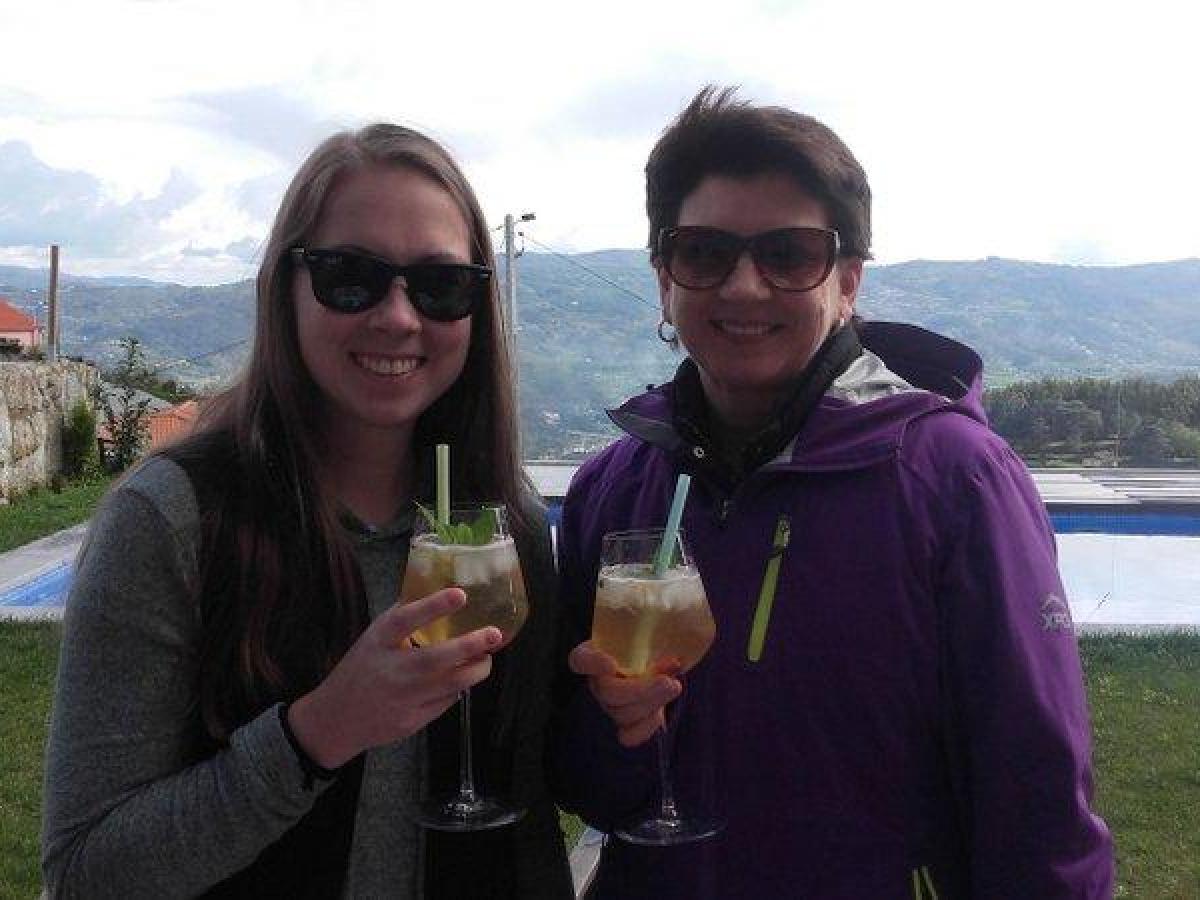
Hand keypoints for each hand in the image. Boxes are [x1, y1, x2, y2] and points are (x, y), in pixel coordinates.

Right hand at [288, 588, 500, 767]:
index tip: (460, 594)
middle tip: (494, 634)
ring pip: (450, 685)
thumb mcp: (373, 638)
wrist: (336, 719)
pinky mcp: (412, 721)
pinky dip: (457, 688)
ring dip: (475, 670)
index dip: (433, 606)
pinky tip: (462, 678)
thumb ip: (401, 619)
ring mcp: (403, 699)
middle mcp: (392, 670)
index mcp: (379, 642)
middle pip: (436, 659)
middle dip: (470, 645)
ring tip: (486, 657)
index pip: (405, 620)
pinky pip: (445, 703)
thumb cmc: (360, 669)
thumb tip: (433, 588)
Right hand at [568, 640, 681, 747]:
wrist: (660, 659)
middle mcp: (597, 680)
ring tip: (674, 686)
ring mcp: (609, 704)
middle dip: (641, 690)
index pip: (580, 660)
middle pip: (607, 693)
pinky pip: (628, 736)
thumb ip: (661, 636)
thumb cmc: (653, 639)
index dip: (592, 664)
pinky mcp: (624, 723)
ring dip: (652, 703)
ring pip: (621, 714)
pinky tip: (660, 715)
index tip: (612, 664)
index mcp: (595, 653)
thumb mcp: (657, 632)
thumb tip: (675, 663)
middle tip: (668, 682)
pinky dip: (646, 727)